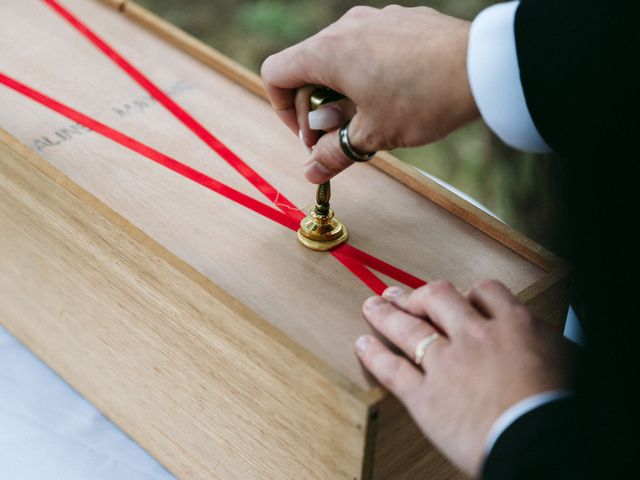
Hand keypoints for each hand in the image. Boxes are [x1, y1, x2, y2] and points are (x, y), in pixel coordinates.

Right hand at [261, 5, 478, 183]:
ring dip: (341, 94)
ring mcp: (375, 19)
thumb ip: (333, 153)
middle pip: (306, 68)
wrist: (485, 68)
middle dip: (315, 108)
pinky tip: (394, 99)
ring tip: (370, 121)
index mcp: (328, 52)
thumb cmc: (424, 98)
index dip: (283, 110)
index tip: (310, 135)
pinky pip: (367, 48)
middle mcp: (345, 28)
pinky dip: (365, 76)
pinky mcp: (400, 21)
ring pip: (338, 59)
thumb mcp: (373, 135)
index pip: (276, 73)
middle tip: (339, 138)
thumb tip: (311, 171)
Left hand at [355, 280, 571, 476]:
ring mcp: (446, 365)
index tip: (457, 297)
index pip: (484, 291)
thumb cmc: (560, 408)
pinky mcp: (426, 398)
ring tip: (372, 305)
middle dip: (415, 294)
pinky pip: (392, 369)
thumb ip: (539, 340)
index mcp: (514, 325)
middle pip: (436, 298)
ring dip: (386, 313)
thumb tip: (533, 334)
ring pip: (407, 328)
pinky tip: (362, 344)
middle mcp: (475, 336)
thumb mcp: (566, 361)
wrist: (545, 446)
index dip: (466, 292)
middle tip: (400, 293)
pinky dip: (374, 355)